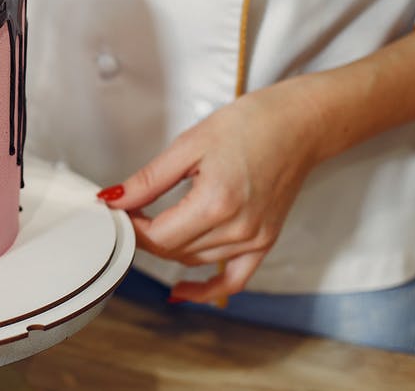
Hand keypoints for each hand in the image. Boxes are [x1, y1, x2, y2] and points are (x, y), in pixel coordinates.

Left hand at [100, 77, 329, 303]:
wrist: (299, 124)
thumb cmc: (252, 124)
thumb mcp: (189, 144)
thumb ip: (149, 179)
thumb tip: (115, 199)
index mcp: (216, 203)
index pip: (158, 236)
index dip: (131, 227)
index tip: (117, 212)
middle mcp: (238, 229)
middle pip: (173, 251)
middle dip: (144, 235)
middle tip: (129, 213)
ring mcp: (254, 239)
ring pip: (194, 260)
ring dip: (168, 249)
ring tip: (151, 226)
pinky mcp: (265, 241)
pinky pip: (233, 280)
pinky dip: (206, 289)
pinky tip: (182, 289)